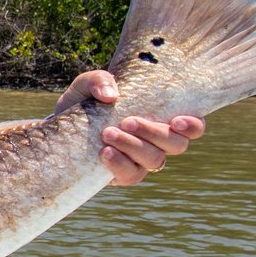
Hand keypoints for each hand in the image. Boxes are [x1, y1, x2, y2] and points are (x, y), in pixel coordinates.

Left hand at [56, 71, 204, 184]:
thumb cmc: (85, 102)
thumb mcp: (87, 84)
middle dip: (154, 133)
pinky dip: (119, 164)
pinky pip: (131, 175)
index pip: (194, 126)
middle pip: (177, 145)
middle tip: (128, 121)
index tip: (176, 121)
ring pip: (155, 160)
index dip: (193, 126)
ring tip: (107, 133)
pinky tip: (103, 152)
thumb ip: (99, 80)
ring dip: (133, 146)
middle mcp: (157, 141)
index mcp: (161, 116)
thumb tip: (111, 95)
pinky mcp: (122, 174)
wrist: (61, 127)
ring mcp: (141, 160)